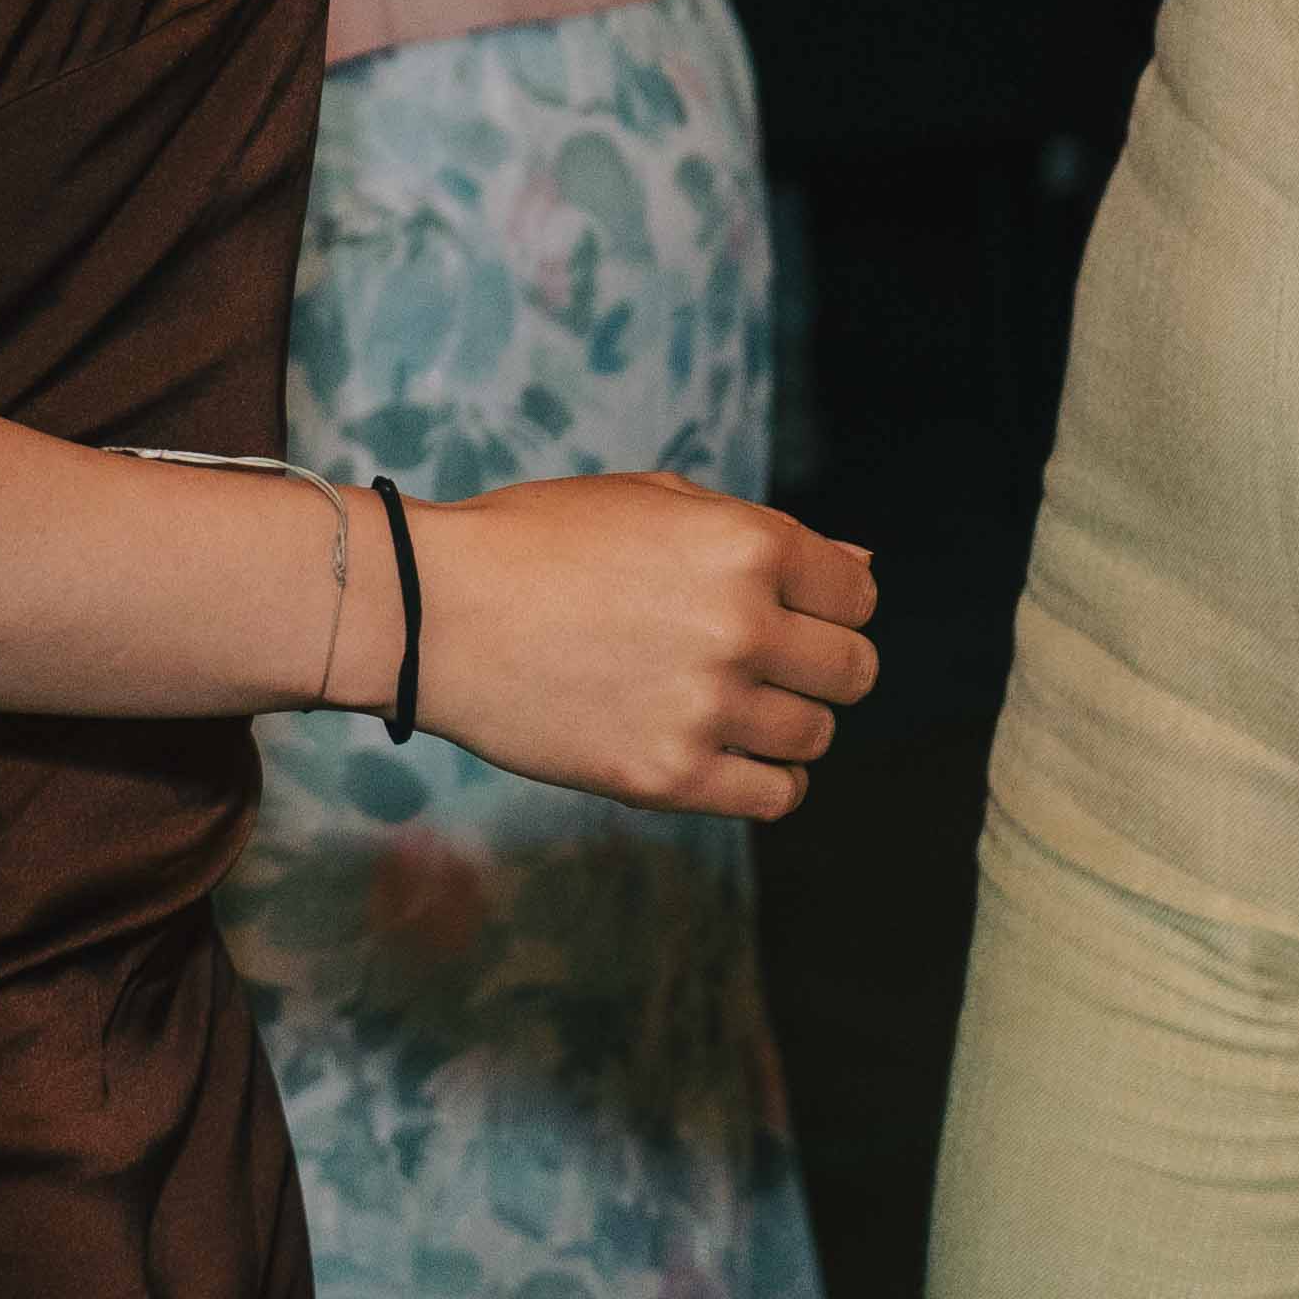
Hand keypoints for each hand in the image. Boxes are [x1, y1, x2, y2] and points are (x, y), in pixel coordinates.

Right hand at [390, 470, 877, 816]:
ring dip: (786, 723)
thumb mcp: (658, 501)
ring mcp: (708, 707)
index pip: (857, 596)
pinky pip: (774, 797)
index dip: (831, 605)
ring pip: (815, 736)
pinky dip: (766, 781)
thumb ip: (766, 533)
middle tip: (766, 664)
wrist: (436, 611)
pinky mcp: (668, 777)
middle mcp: (743, 625)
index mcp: (748, 544)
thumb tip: (863, 569)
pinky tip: (724, 753)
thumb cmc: (542, 540)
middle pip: (852, 672)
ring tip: (726, 704)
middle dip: (821, 666)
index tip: (793, 613)